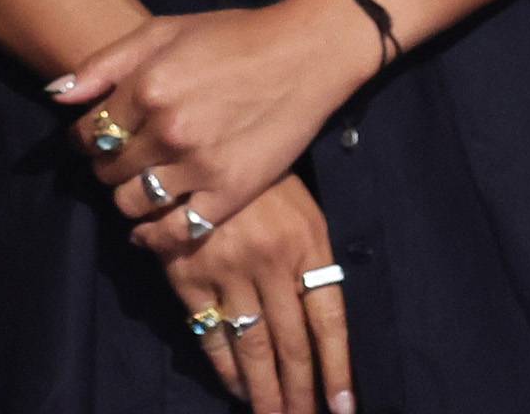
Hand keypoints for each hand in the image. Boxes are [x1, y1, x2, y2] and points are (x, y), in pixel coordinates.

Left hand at [55, 0, 376, 255]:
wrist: (302, 56)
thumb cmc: (230, 37)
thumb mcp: (161, 32)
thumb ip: (104, 65)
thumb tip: (56, 94)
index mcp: (147, 87)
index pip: (87, 133)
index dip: (82, 140)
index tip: (90, 140)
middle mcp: (168, 131)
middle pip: (106, 170)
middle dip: (103, 167)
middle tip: (116, 161)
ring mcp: (200, 167)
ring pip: (132, 203)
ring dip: (125, 199)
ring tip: (135, 186)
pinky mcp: (230, 195)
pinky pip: (176, 232)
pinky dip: (154, 236)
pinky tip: (148, 229)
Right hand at [165, 171, 356, 413]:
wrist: (194, 141)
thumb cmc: (260, 179)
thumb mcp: (303, 211)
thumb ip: (312, 263)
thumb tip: (325, 331)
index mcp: (307, 245)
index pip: (329, 322)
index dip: (337, 370)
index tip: (342, 409)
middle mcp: (270, 263)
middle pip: (292, 343)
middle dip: (299, 392)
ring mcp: (226, 270)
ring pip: (251, 345)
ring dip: (264, 390)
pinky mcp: (187, 272)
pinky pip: (209, 331)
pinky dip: (223, 365)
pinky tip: (235, 386)